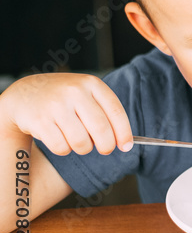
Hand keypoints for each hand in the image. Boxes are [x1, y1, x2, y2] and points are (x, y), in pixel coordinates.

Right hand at [0, 73, 132, 155]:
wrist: (24, 93)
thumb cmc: (63, 98)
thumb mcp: (85, 94)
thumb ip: (104, 112)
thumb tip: (125, 143)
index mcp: (91, 83)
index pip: (115, 111)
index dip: (124, 132)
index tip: (126, 146)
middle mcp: (74, 91)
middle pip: (101, 130)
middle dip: (106, 146)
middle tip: (105, 149)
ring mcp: (55, 105)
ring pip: (81, 142)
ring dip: (83, 148)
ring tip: (77, 140)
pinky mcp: (39, 121)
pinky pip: (61, 147)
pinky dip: (63, 149)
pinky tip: (59, 138)